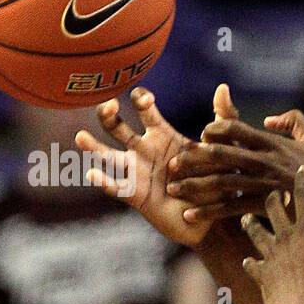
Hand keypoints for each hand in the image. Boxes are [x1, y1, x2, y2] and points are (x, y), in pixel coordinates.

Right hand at [75, 87, 209, 245]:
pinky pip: (115, 187)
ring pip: (108, 155)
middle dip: (109, 115)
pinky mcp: (136, 195)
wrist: (213, 216)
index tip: (143, 98)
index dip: (141, 101)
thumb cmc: (216, 179)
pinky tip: (92, 173)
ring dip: (92, 146)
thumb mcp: (223, 147)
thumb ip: (223, 118)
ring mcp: (137, 172)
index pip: (146, 110)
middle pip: (118, 127)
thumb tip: (223, 87)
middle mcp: (144, 150)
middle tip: (108, 106)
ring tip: (80, 136)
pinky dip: (103, 181)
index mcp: (163, 135)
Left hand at [168, 94, 303, 227]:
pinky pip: (231, 208)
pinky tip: (192, 216)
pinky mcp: (265, 206)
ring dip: (194, 185)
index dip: (214, 129)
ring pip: (220, 182)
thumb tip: (269, 118)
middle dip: (193, 158)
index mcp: (273, 142)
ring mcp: (264, 184)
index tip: (202, 136)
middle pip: (220, 154)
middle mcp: (265, 161)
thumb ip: (292, 121)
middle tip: (172, 163)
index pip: (235, 128)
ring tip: (173, 190)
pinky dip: (209, 212)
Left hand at [240, 166, 303, 303]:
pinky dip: (251, 261)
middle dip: (273, 196)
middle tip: (274, 192)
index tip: (301, 168)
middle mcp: (286, 237)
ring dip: (251, 222)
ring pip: (253, 230)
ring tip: (248, 218)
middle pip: (272, 206)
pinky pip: (252, 263)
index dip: (302, 178)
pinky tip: (249, 261)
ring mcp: (270, 255)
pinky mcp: (261, 274)